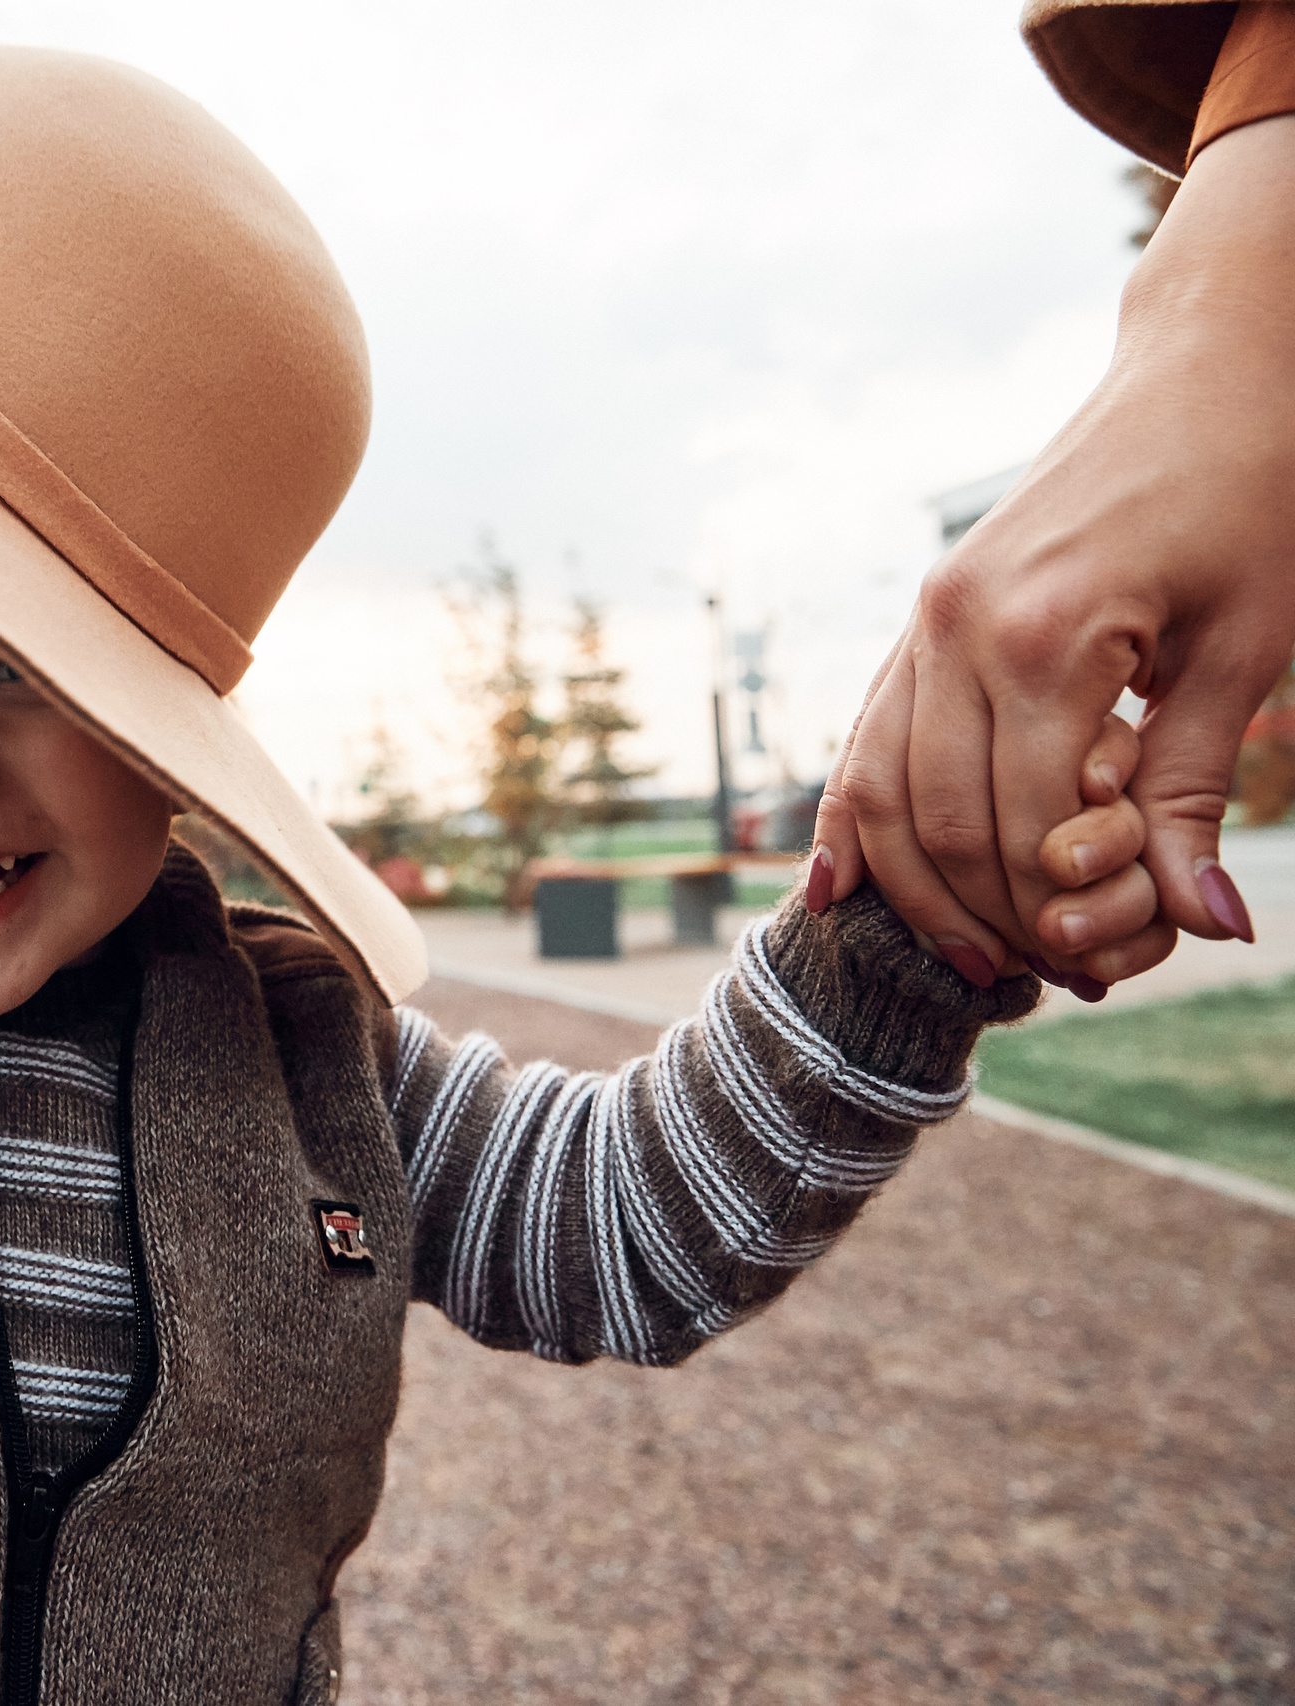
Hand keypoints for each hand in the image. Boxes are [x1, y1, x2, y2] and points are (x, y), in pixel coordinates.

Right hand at [811, 112, 1294, 982]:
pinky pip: (869, 733)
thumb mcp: (1247, 647)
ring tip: (967, 956)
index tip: (1105, 971)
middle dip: (988, 914)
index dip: (1057, 913)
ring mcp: (928, 617)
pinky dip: (854, 815)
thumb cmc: (1256, 487)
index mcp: (1042, 636)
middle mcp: (957, 628)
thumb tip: (1210, 927)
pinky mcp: (929, 613)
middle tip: (1045, 981)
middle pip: (941, 820)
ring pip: (883, 785)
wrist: (1214, 362)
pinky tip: (835, 884)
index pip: (1020, 826)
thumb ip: (1198, 788)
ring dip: (916, 885)